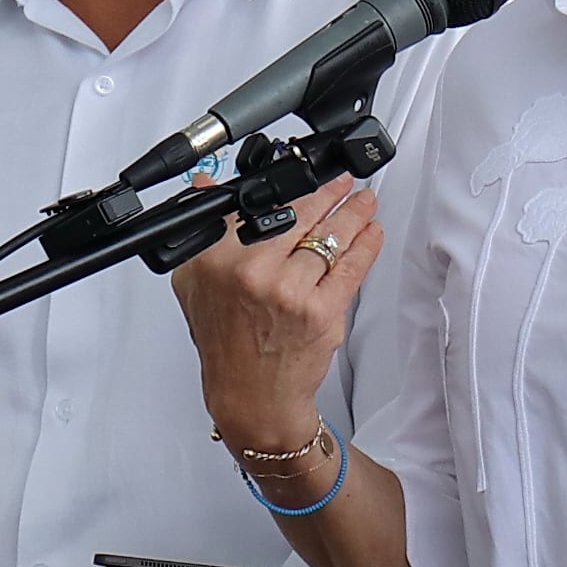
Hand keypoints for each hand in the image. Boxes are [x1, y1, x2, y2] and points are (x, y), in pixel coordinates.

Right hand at [172, 175, 379, 453]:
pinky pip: (350, 267)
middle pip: (300, 215)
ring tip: (363, 200)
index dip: (284, 185)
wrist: (250, 394)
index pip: (256, 207)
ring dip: (353, 213)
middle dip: (328, 191)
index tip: (299, 172)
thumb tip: (204, 183)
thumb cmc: (225, 341)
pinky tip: (371, 231)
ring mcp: (290, 292)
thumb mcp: (195, 283)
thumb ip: (203, 231)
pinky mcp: (321, 312)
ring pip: (329, 238)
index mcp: (217, 261)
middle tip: (341, 181)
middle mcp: (253, 273)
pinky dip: (365, 244)